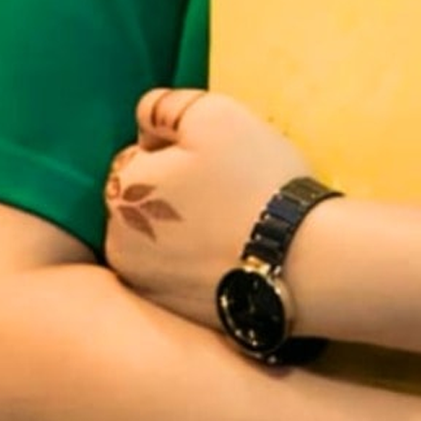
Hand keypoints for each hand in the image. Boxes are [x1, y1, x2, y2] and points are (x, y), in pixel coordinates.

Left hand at [103, 90, 310, 328]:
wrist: (301, 262)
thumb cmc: (255, 181)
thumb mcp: (214, 115)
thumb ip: (168, 106)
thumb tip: (145, 116)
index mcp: (120, 191)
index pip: (135, 156)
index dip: (174, 149)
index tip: (212, 157)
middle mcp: (118, 244)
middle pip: (142, 202)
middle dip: (172, 191)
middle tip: (226, 187)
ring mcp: (146, 286)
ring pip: (159, 240)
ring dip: (183, 229)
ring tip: (233, 223)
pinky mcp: (175, 314)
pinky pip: (181, 274)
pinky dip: (198, 262)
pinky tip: (235, 254)